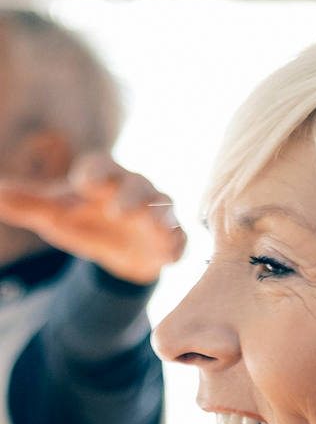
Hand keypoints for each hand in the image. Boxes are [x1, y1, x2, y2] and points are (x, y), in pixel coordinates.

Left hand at [0, 152, 186, 284]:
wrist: (118, 251)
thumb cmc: (85, 221)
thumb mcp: (55, 214)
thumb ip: (27, 203)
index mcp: (104, 177)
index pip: (100, 166)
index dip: (94, 174)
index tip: (84, 184)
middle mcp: (134, 189)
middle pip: (137, 185)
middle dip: (130, 197)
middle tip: (117, 211)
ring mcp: (156, 214)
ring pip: (164, 209)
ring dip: (159, 218)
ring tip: (152, 229)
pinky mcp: (170, 239)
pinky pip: (180, 239)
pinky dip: (178, 246)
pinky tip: (172, 257)